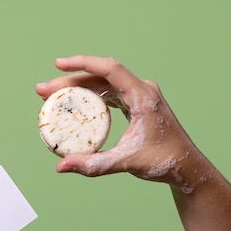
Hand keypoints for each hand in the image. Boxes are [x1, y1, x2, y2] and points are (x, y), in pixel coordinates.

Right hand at [36, 55, 207, 192]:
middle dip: (69, 81)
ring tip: (51, 97)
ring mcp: (139, 95)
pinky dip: (89, 96)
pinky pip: (108, 93)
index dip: (82, 63)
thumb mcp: (126, 162)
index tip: (58, 64)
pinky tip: (73, 103)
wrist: (187, 167)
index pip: (109, 69)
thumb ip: (93, 164)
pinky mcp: (136, 103)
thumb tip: (61, 166)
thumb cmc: (164, 161)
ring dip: (77, 88)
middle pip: (100, 76)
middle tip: (43, 91)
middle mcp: (141, 90)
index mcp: (143, 96)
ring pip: (102, 84)